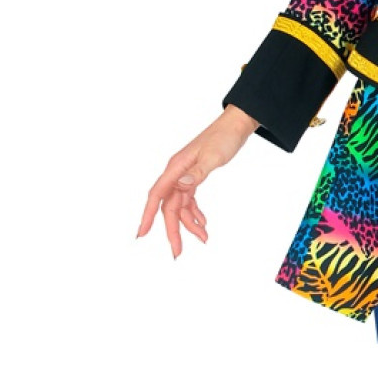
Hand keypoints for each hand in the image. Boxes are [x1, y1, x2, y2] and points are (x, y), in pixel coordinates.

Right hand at [137, 106, 258, 257]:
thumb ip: (197, 172)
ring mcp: (185, 175)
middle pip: (168, 206)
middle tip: (178, 252)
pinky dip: (194, 212)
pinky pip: (189, 199)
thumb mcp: (213, 156)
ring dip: (189, 223)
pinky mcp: (194, 176)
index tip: (141, 234)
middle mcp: (177, 172)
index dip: (147, 215)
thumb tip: (181, 185)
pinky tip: (203, 222)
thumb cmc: (224, 136)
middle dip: (172, 230)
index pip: (157, 195)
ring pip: (180, 206)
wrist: (236, 125)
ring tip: (203, 237)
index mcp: (177, 167)